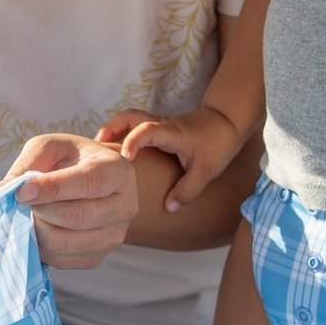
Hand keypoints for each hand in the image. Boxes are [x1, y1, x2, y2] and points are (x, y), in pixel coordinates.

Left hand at [0, 134, 137, 268]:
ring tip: (28, 215)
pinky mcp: (98, 256)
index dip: (54, 188)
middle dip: (41, 211)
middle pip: (79, 217)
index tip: (21, 192)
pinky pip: (64, 260)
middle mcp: (125, 206)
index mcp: (118, 171)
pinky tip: (36, 230)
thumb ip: (29, 163)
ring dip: (38, 231)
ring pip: (68, 243)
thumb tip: (5, 189)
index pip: (90, 182)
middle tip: (20, 203)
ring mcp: (115, 235)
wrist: (89, 181)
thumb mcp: (50, 147)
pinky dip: (41, 248)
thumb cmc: (69, 159)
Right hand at [97, 106, 243, 210]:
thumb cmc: (218, 144)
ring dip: (114, 130)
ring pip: (130, 118)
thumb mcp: (206, 171)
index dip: (132, 142)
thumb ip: (187, 190)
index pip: (146, 130)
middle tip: (97, 150)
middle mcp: (161, 124)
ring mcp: (159, 123)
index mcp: (171, 133)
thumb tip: (168, 208)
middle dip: (110, 129)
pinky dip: (123, 134)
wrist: (228, 122)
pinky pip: (136, 125)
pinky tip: (120, 153)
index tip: (123, 159)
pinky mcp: (160, 127)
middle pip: (129, 116)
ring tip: (102, 152)